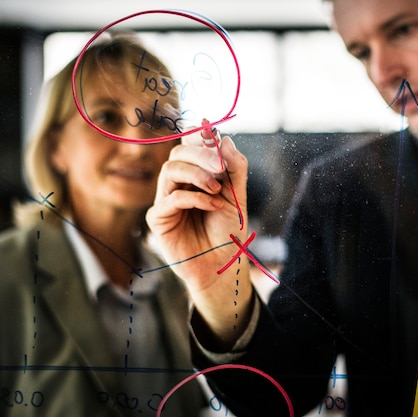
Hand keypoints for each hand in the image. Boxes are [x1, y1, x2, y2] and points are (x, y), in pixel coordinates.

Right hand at [146, 126, 252, 345]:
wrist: (223, 263)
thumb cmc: (228, 230)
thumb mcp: (237, 196)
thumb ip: (233, 168)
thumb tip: (223, 138)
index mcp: (196, 175)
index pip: (190, 145)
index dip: (199, 136)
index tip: (213, 134)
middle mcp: (178, 183)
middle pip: (178, 153)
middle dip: (200, 154)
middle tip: (220, 167)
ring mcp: (166, 200)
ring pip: (170, 170)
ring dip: (197, 174)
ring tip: (217, 190)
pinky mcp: (159, 219)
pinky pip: (171, 198)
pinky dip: (194, 197)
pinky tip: (213, 205)